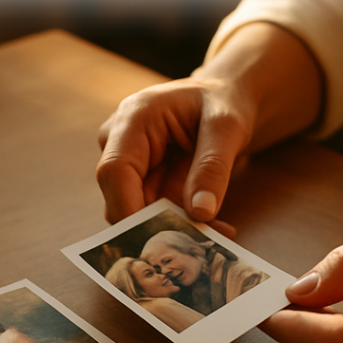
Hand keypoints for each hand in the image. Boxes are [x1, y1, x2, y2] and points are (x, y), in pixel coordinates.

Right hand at [96, 76, 252, 224]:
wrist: (225, 100)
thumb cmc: (223, 102)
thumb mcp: (227, 127)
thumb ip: (212, 167)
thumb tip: (200, 212)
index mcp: (133, 119)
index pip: (114, 171)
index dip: (128, 209)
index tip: (155, 239)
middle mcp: (121, 142)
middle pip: (121, 198)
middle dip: (157, 225)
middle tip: (201, 242)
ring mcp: (130, 165)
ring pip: (138, 213)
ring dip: (175, 228)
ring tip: (218, 234)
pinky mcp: (143, 184)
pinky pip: (155, 214)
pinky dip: (183, 224)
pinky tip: (215, 227)